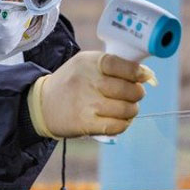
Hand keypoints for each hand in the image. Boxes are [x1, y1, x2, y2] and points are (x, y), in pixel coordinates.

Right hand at [27, 51, 153, 137]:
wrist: (43, 104)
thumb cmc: (72, 82)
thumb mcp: (86, 64)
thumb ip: (113, 66)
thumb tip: (146, 74)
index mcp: (89, 62)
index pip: (121, 65)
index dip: (137, 72)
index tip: (144, 76)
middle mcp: (88, 82)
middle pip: (128, 89)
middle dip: (137, 93)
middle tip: (134, 95)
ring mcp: (86, 104)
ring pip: (126, 109)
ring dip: (132, 110)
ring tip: (127, 108)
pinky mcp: (85, 123)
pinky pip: (117, 126)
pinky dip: (123, 124)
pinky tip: (119, 120)